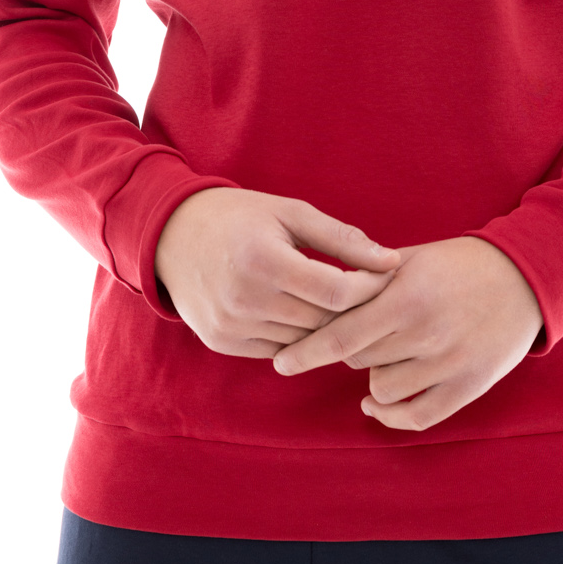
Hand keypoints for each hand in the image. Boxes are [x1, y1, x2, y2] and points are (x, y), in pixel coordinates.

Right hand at [154, 187, 400, 357]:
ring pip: (303, 342)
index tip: (385, 276)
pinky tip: (308, 316)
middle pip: (323, 321)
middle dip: (355, 309)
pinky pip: (277, 351)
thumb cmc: (240, 216)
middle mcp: (245, 299)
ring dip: (328, 327)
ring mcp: (231, 325)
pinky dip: (297, 337)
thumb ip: (342, 239)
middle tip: (373, 294)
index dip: (369, 288)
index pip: (336, 292)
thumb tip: (391, 260)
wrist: (171, 234)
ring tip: (344, 305)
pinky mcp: (221, 342)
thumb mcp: (291, 213)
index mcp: (265, 260)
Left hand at [271, 236, 543, 430]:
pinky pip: (417, 417)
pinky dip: (390, 416)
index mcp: (407, 297)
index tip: (281, 362)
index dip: (306, 352)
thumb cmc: (460, 263)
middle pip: (358, 361)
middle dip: (347, 350)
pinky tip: (376, 404)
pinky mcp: (468, 386)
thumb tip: (319, 295)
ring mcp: (449, 364)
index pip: (342, 335)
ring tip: (383, 356)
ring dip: (373, 377)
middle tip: (353, 337)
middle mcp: (426, 334)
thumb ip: (368, 279)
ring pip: (382, 390)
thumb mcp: (412, 260)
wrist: (525, 277)